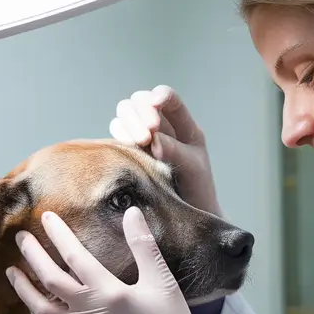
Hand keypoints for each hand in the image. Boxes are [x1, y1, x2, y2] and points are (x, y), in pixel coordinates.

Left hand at [6, 207, 230, 313]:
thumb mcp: (162, 280)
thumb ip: (144, 246)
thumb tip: (131, 212)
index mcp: (108, 292)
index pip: (75, 256)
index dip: (59, 234)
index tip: (46, 217)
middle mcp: (88, 312)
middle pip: (50, 280)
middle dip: (33, 256)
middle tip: (20, 239)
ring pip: (41, 308)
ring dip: (24, 289)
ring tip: (13, 272)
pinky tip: (34, 306)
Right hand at [110, 85, 222, 216]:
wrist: (187, 216)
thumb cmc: (196, 190)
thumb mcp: (192, 168)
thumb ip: (175, 151)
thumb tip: (153, 140)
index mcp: (184, 126)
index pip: (169, 99)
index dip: (160, 97)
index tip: (155, 107)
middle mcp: (162, 126)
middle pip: (141, 101)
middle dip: (141, 113)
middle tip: (147, 136)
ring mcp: (144, 136)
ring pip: (125, 112)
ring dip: (129, 122)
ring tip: (140, 142)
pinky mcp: (129, 149)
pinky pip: (117, 131)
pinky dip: (119, 133)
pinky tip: (127, 146)